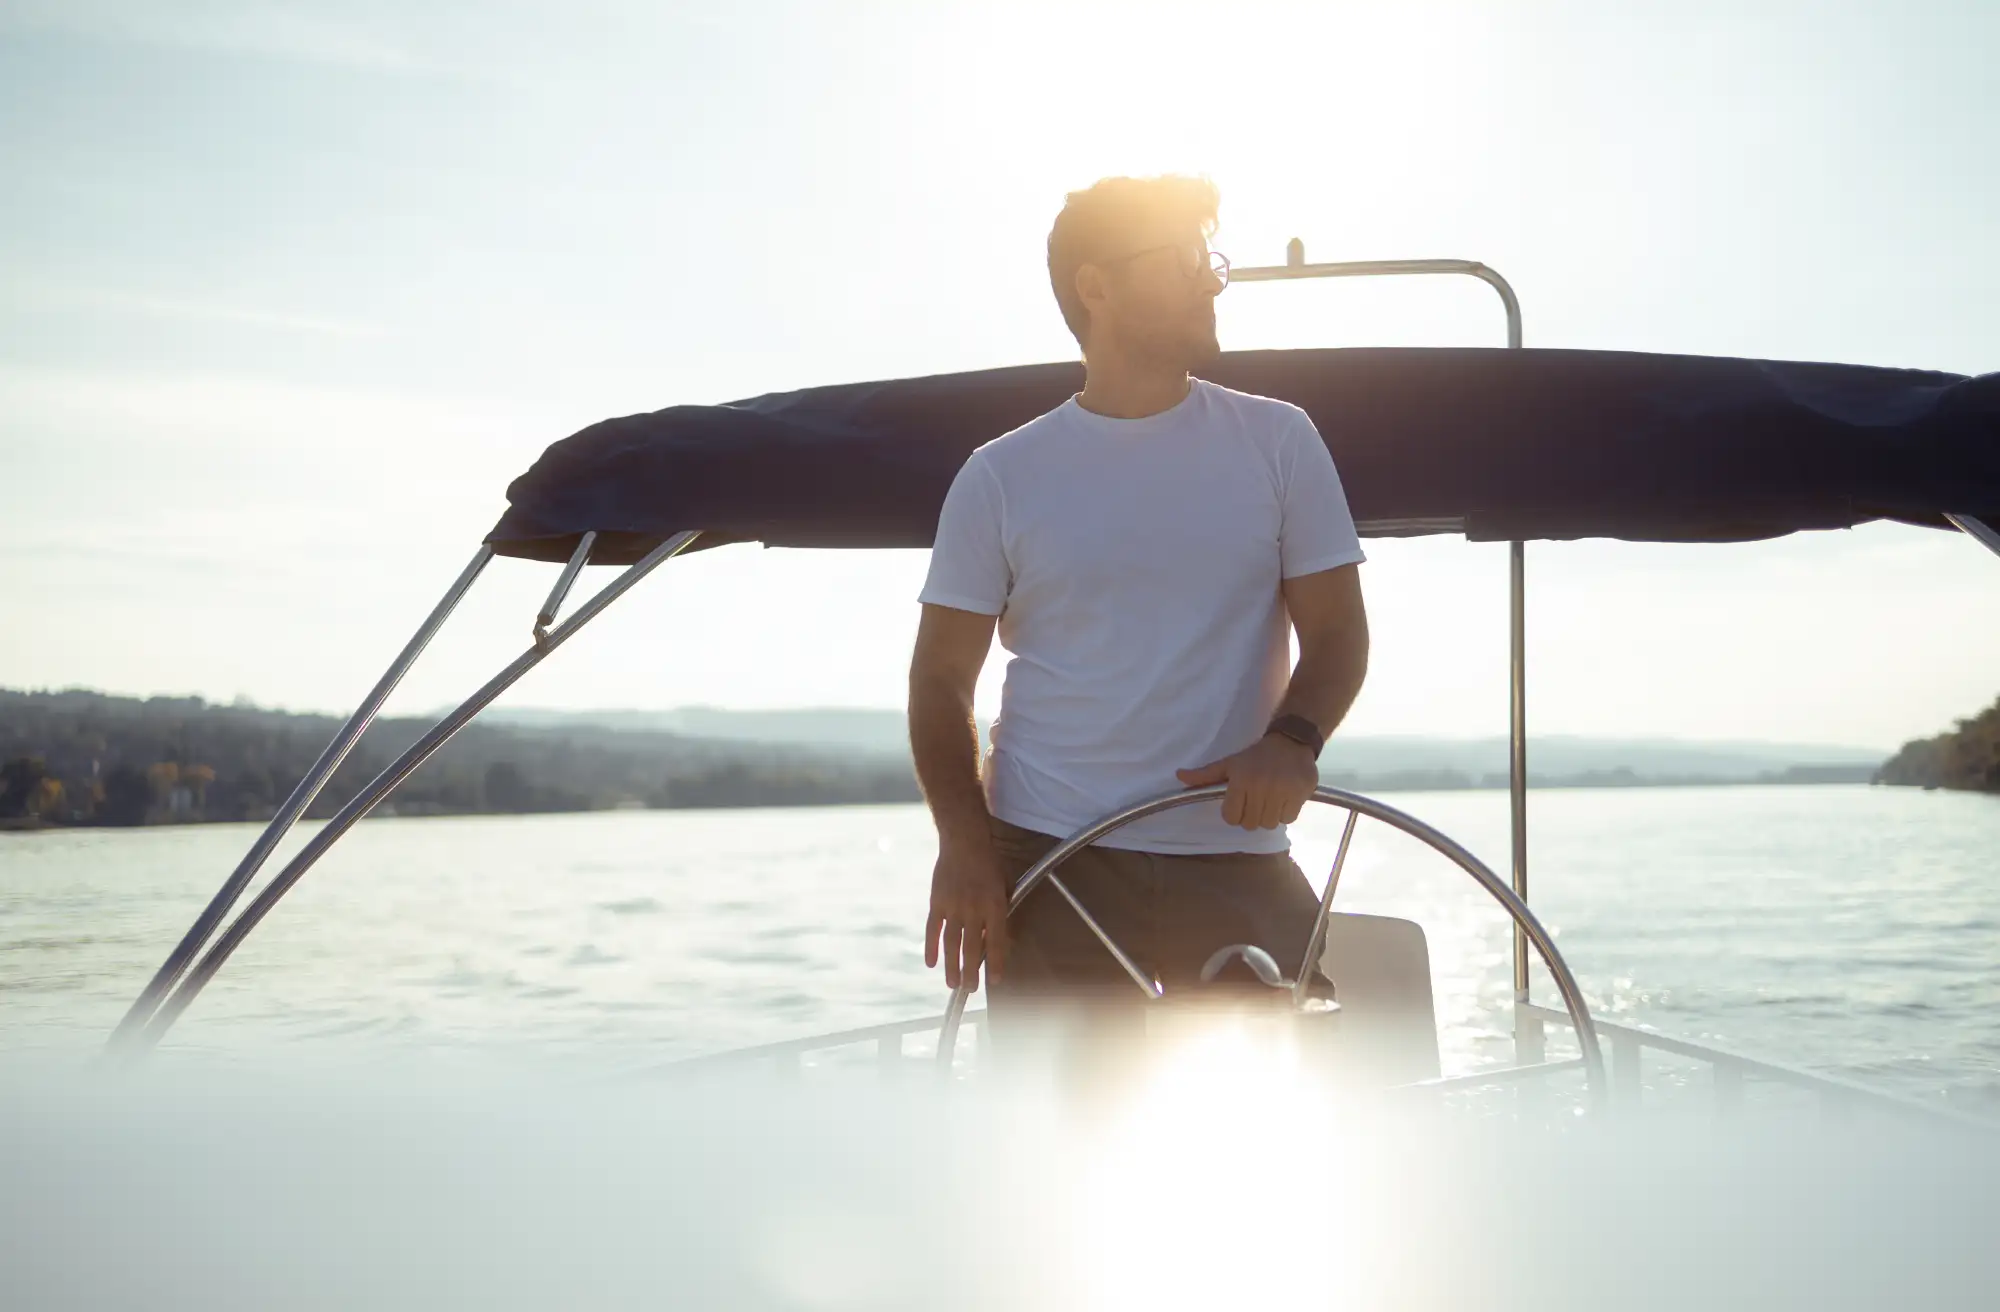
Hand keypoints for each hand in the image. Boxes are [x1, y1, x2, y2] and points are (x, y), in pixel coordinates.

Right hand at [924, 833, 1009, 991]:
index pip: (996, 942)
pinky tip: (931, 963)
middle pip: (972, 948)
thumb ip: (1003, 912)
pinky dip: (931, 947)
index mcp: (995, 906)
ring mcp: (954, 906)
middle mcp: (974, 909)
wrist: (964, 841)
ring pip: (952, 943)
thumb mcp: (1005, 886)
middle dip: (971, 972)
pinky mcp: (937, 902)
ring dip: (952, 965)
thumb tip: (1002, 940)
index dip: (996, 963)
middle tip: (971, 989)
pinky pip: (933, 929)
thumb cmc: (990, 864)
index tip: (995, 981)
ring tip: (953, 984)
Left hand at [1177, 733, 1318, 829]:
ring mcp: (1282, 791)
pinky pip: (1288, 819)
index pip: (1232, 818)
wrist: (1290, 742)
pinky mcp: (1300, 794)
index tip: (1241, 802)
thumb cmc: (1255, 757)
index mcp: (1240, 780)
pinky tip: (1285, 798)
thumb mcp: (1229, 763)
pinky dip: (1286, 813)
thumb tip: (1179, 776)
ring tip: (1271, 799)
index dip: (1234, 813)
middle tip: (1257, 800)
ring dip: (1269, 815)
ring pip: (1269, 824)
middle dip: (1252, 815)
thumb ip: (1204, 775)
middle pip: (1250, 824)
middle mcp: (1260, 787)